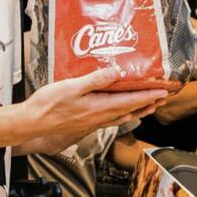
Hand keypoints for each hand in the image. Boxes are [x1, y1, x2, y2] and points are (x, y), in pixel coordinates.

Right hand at [19, 68, 168, 155]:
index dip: (148, 96)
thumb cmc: (49, 105)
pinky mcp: (85, 124)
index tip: (163, 91)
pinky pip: (110, 120)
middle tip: (164, 98)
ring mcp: (92, 122)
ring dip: (138, 110)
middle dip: (148, 103)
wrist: (32, 123)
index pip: (130, 100)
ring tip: (150, 107)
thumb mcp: (72, 86)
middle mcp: (99, 117)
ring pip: (122, 116)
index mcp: (98, 106)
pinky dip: (122, 116)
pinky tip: (122, 116)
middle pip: (130, 109)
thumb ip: (95, 80)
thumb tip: (117, 72)